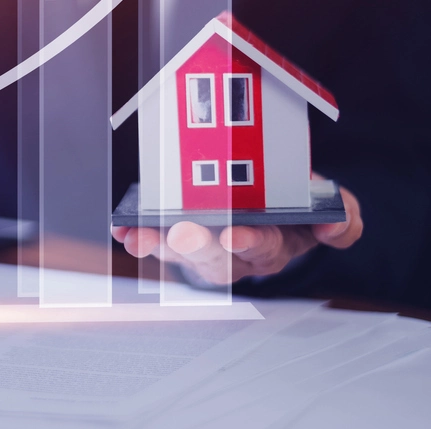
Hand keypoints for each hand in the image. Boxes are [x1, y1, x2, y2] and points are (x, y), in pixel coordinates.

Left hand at [109, 184, 362, 284]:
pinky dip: (135, 238)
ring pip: (178, 254)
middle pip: (214, 256)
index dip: (250, 242)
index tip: (236, 235)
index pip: (264, 246)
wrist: (266, 206)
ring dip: (157, 244)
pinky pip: (153, 242)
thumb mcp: (325, 211)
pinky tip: (122, 231)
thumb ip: (342, 219)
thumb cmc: (292, 207)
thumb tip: (336, 227)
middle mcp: (234, 254)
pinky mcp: (174, 240)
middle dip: (197, 246)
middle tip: (182, 234)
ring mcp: (201, 250)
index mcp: (273, 245)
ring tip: (138, 235)